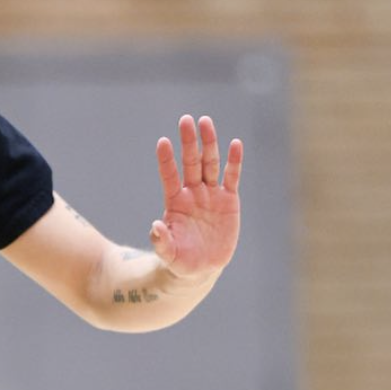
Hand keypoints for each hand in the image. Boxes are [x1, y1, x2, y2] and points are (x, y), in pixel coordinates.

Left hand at [149, 115, 242, 280]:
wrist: (201, 269)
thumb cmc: (180, 261)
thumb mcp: (169, 255)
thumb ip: (161, 242)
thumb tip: (155, 226)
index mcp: (175, 202)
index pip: (169, 175)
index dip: (167, 160)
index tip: (163, 142)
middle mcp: (192, 193)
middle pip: (191, 162)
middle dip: (189, 142)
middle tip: (186, 120)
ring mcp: (211, 194)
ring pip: (210, 164)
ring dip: (209, 144)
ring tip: (206, 122)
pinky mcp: (229, 200)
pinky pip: (232, 177)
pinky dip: (234, 161)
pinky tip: (235, 144)